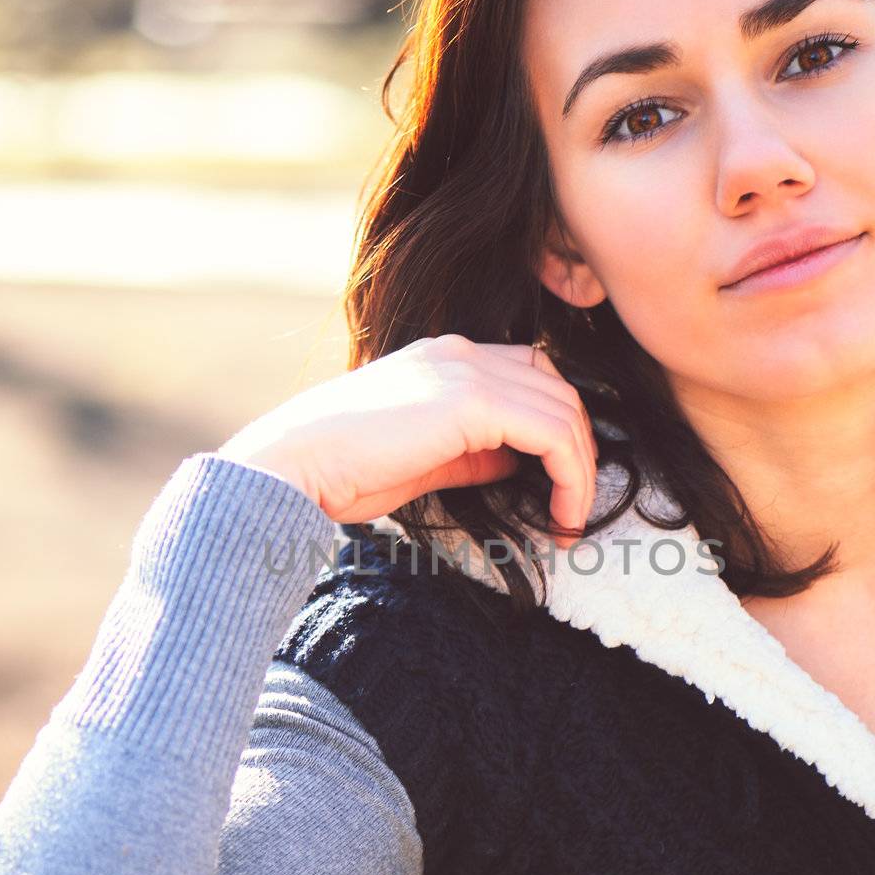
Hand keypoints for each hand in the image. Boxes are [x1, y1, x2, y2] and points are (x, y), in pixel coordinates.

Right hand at [217, 335, 598, 548]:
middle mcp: (460, 353)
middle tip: (574, 508)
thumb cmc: (341, 472)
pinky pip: (553, 433)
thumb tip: (515, 464)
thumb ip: (472, 454)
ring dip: (581, 471)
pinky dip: (572, 476)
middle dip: (579, 451)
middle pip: (557, 387)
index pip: (529, 375)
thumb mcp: (423, 461)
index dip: (554, 428)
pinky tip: (562, 515)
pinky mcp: (471, 401)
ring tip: (570, 520)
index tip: (556, 486)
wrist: (293, 467)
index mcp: (443, 360)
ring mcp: (466, 370)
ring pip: (565, 410)